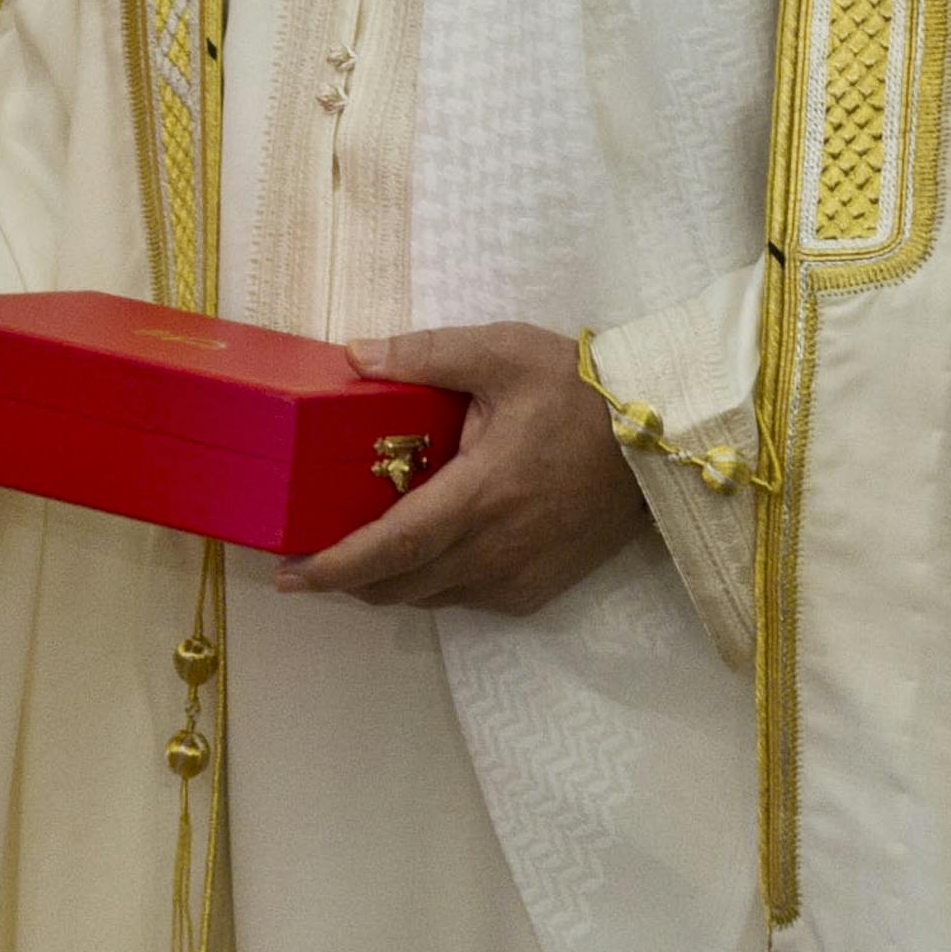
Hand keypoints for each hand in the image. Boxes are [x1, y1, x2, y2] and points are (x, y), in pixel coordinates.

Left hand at [276, 322, 641, 615]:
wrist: (661, 440)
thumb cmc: (578, 392)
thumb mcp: (502, 352)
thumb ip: (425, 353)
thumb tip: (355, 355)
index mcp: (480, 497)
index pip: (392, 549)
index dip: (335, 568)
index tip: (289, 574)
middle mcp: (495, 551)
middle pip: (398, 586)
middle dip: (345, 580)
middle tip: (305, 559)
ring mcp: (518, 578)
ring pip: (428, 598)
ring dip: (386, 583)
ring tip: (356, 552)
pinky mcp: (537, 590)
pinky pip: (464, 598)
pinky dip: (430, 582)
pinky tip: (422, 549)